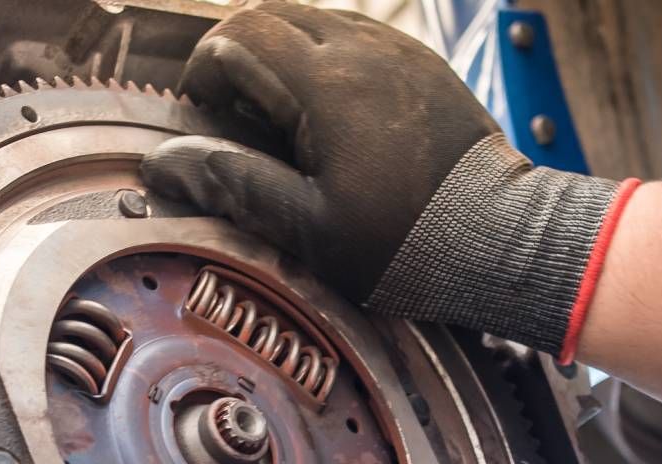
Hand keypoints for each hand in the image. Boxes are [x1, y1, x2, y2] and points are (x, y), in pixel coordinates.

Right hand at [141, 4, 629, 355]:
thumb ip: (232, 183)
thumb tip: (162, 163)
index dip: (205, 72)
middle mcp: (362, 48)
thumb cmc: (401, 242)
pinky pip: (355, 35)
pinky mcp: (421, 63)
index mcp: (326, 83)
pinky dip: (321, 58)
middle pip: (271, 14)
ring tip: (276, 117)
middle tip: (229, 113)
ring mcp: (397, 50)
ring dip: (279, 54)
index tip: (203, 117)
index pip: (238, 36)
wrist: (500, 238)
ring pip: (313, 19)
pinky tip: (326, 114)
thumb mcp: (305, 226)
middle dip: (236, 54)